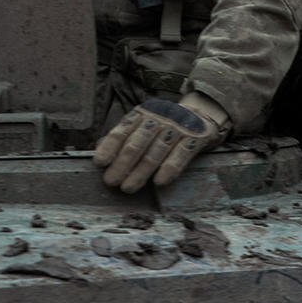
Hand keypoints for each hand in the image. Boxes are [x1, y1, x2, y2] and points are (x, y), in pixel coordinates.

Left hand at [93, 92, 229, 192]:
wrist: (202, 115)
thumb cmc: (165, 126)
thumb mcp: (144, 124)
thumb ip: (124, 136)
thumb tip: (99, 151)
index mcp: (142, 114)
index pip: (122, 131)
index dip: (110, 147)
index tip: (100, 163)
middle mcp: (159, 118)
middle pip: (137, 143)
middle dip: (122, 164)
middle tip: (111, 181)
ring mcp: (178, 127)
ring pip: (155, 152)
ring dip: (140, 172)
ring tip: (128, 188)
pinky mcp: (195, 137)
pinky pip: (181, 155)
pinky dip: (169, 169)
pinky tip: (159, 182)